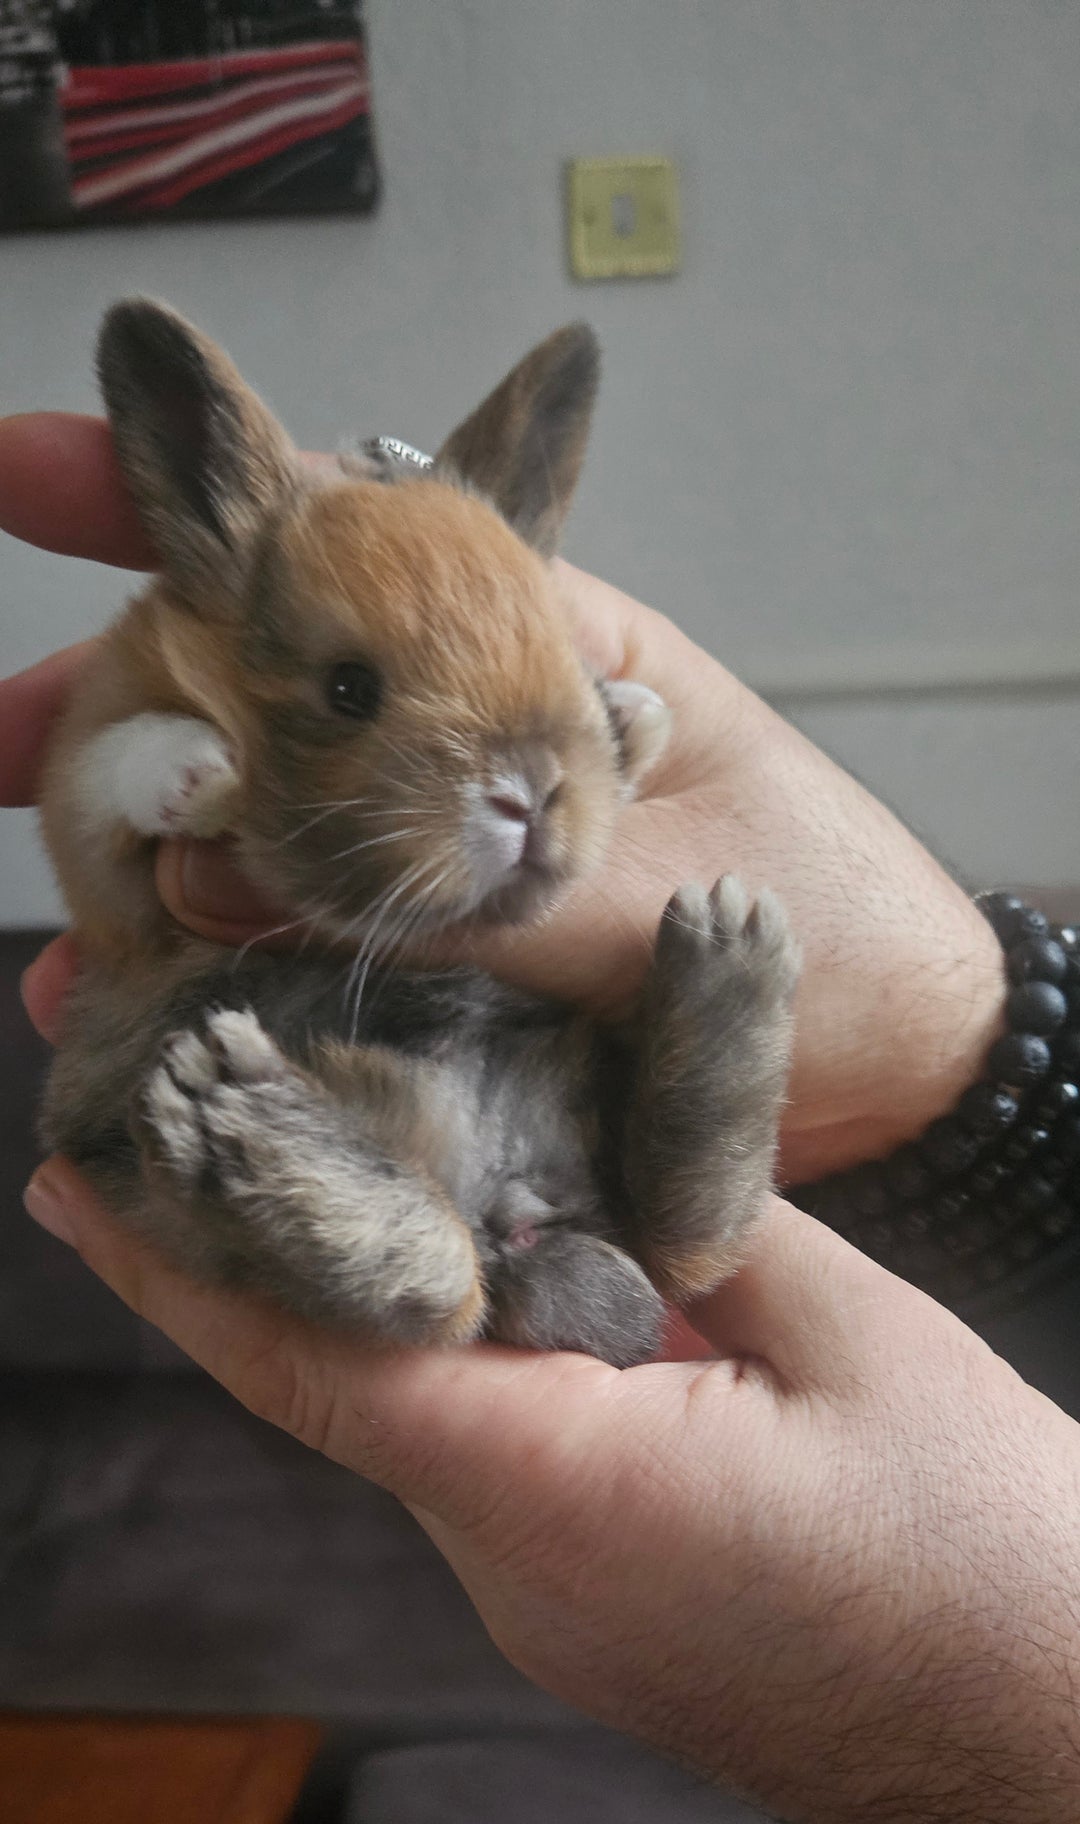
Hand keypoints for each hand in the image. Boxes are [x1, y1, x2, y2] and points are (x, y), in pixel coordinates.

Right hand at [0, 411, 1004, 1182]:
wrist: (912, 1078)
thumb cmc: (842, 938)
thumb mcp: (667, 898)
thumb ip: (468, 892)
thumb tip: (234, 877)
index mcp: (539, 652)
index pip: (339, 532)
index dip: (173, 485)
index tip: (27, 475)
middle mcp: (473, 740)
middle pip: (256, 684)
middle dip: (109, 708)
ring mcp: (451, 852)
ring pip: (257, 827)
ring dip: (140, 859)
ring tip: (62, 940)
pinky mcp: (448, 967)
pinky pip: (301, 948)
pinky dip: (213, 971)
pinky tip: (136, 1009)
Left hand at [22, 1157, 1079, 1823]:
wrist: (1066, 1773)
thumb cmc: (997, 1573)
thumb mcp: (863, 1346)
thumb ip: (710, 1227)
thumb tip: (610, 1142)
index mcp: (569, 1496)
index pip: (324, 1366)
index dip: (187, 1270)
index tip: (79, 1182)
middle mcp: (524, 1571)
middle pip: (348, 1391)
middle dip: (259, 1257)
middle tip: (186, 1116)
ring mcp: (560, 1614)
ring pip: (426, 1428)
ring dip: (373, 1307)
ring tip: (340, 1158)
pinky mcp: (606, 1623)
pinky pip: (502, 1469)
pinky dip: (470, 1365)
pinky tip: (500, 1270)